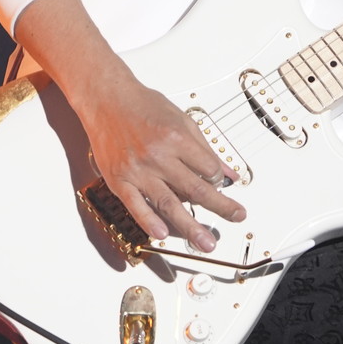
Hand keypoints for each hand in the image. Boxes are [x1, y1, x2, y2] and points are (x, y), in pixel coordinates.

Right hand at [79, 70, 245, 250]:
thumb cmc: (143, 106)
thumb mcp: (182, 121)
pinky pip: (136, 206)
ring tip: (206, 243)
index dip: (218, 179)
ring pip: (169, 203)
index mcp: (176, 138)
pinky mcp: (119, 180)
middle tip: (235, 218)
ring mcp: (138, 170)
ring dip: (190, 226)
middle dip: (220, 207)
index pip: (208, 169)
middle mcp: (158, 156)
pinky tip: (162, 234)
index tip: (219, 184)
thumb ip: (206, 149)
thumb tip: (228, 173)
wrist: (106, 100)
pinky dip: (150, 221)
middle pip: (196, 189)